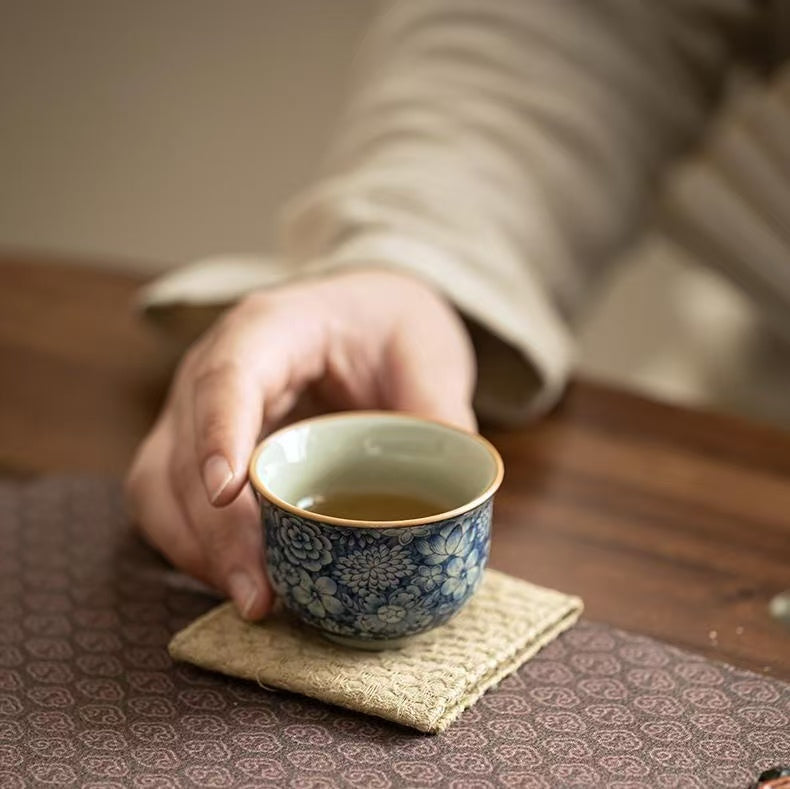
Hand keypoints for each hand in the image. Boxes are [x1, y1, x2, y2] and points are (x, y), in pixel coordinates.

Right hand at [125, 268, 475, 619]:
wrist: (364, 318)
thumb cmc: (388, 325)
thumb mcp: (427, 349)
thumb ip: (438, 412)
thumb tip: (450, 502)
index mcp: (271, 327)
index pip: (227, 375)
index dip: (220, 434)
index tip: (230, 494)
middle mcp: (215, 368)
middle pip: (183, 450)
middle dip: (215, 531)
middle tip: (259, 595)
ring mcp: (199, 413)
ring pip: (161, 487)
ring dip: (199, 552)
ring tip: (255, 603)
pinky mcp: (200, 451)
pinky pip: (173, 505)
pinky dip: (201, 551)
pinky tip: (244, 582)